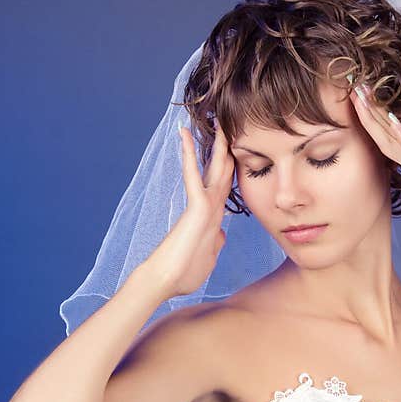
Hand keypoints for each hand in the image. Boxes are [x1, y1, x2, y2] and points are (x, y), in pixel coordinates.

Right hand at [144, 120, 234, 298]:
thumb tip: (221, 235)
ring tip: (215, 119)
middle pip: (222, 171)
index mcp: (214, 218)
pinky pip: (194, 176)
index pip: (225, 187)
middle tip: (229, 124)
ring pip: (213, 168)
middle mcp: (209, 207)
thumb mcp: (208, 257)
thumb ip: (214, 243)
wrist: (164, 282)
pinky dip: (191, 156)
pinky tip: (186, 135)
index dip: (231, 168)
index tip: (236, 151)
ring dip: (215, 144)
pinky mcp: (195, 208)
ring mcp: (202, 205)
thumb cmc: (182, 275)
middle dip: (227, 149)